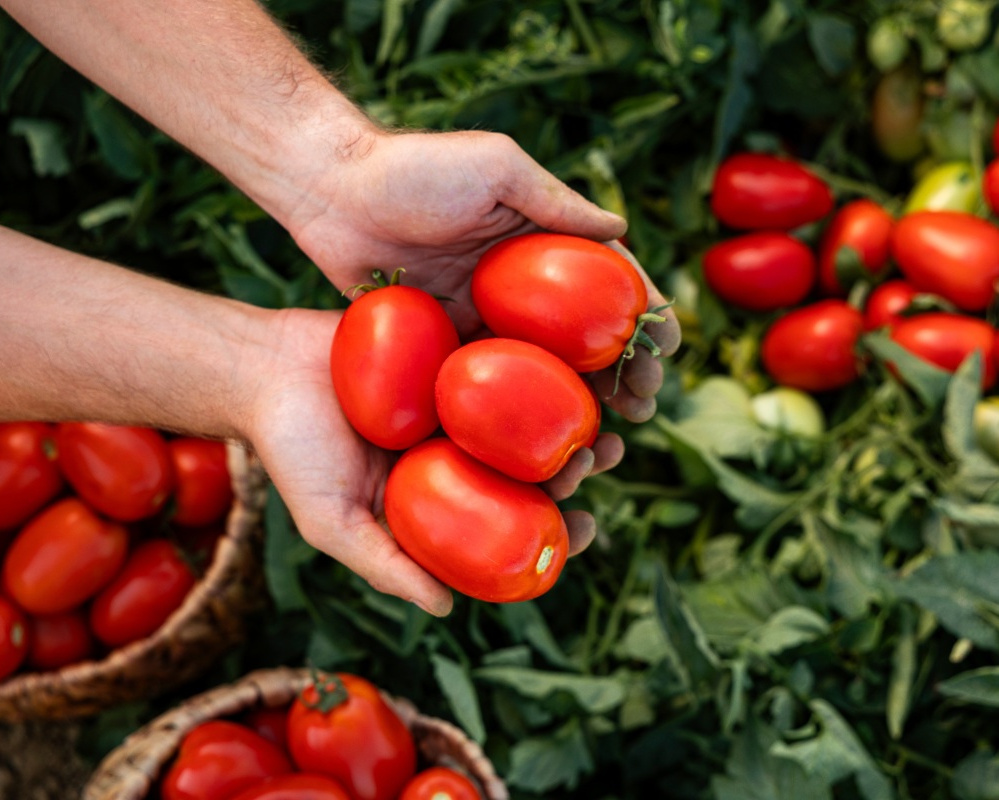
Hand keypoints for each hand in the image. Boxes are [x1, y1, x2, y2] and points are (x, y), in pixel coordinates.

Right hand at [244, 309, 612, 615]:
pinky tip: (573, 354)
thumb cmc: (292, 451)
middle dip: (574, 465)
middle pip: (529, 464)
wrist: (261, 368)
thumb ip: (385, 564)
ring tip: (602, 411)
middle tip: (598, 457)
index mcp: (439, 496)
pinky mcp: (451, 344)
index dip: (551, 530)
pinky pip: (502, 349)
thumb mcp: (332, 521)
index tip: (583, 530)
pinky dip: (540, 355)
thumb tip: (448, 609)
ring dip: (571, 410)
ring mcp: (458, 395)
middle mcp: (456, 448)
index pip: (506, 522)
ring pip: (528, 407)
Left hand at [284, 129, 681, 421]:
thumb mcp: (495, 168)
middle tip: (644, 407)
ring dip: (579, 403)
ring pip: (543, 370)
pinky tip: (537, 444)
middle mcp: (519, 284)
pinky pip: (487, 385)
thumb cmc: (414, 167)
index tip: (670, 348)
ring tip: (606, 436)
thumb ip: (554, 201)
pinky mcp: (444, 344)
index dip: (644, 314)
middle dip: (623, 371)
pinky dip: (515, 414)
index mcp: (541, 239)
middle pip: (585, 337)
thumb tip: (623, 232)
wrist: (329, 191)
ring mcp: (482, 316)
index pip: (608, 281)